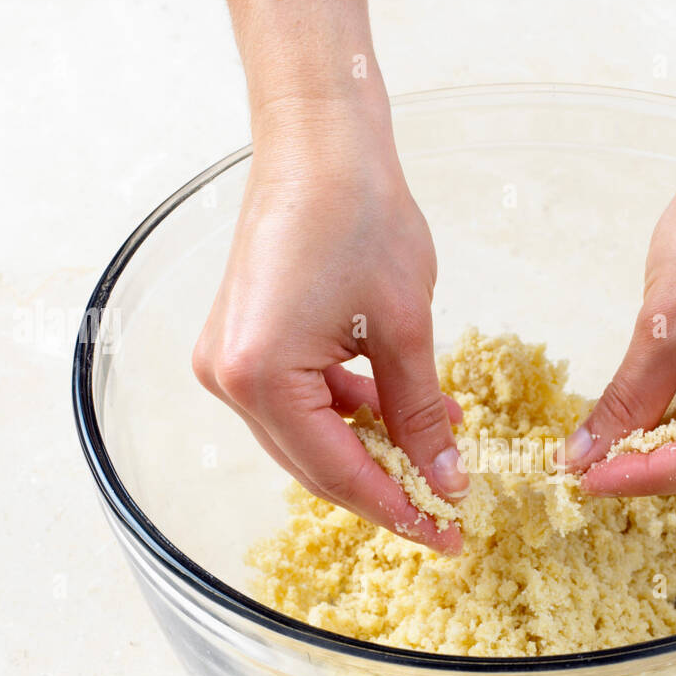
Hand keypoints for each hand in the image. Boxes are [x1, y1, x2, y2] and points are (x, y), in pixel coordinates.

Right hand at [191, 96, 468, 552]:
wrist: (319, 140)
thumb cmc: (361, 215)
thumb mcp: (404, 328)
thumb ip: (420, 414)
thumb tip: (442, 479)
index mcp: (260, 378)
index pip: (336, 472)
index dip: (396, 509)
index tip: (447, 535)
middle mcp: (227, 379)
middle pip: (315, 464)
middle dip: (384, 486)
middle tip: (446, 511)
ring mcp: (227, 360)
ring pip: (309, 436)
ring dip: (371, 448)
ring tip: (439, 451)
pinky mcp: (241, 342)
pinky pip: (298, 402)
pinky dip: (349, 412)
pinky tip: (401, 409)